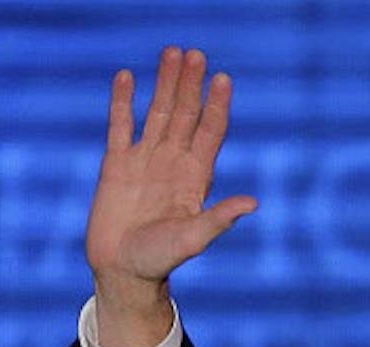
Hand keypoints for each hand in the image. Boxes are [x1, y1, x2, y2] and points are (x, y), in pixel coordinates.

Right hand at [86, 47, 256, 346]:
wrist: (124, 269)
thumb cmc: (162, 258)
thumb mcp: (195, 238)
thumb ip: (220, 217)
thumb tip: (253, 203)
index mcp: (196, 176)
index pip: (211, 131)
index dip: (218, 105)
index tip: (224, 78)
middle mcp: (173, 162)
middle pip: (186, 114)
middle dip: (191, 85)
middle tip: (196, 53)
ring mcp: (145, 160)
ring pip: (157, 112)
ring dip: (165, 84)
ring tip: (171, 54)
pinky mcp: (116, 164)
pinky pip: (121, 125)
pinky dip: (123, 101)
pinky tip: (128, 77)